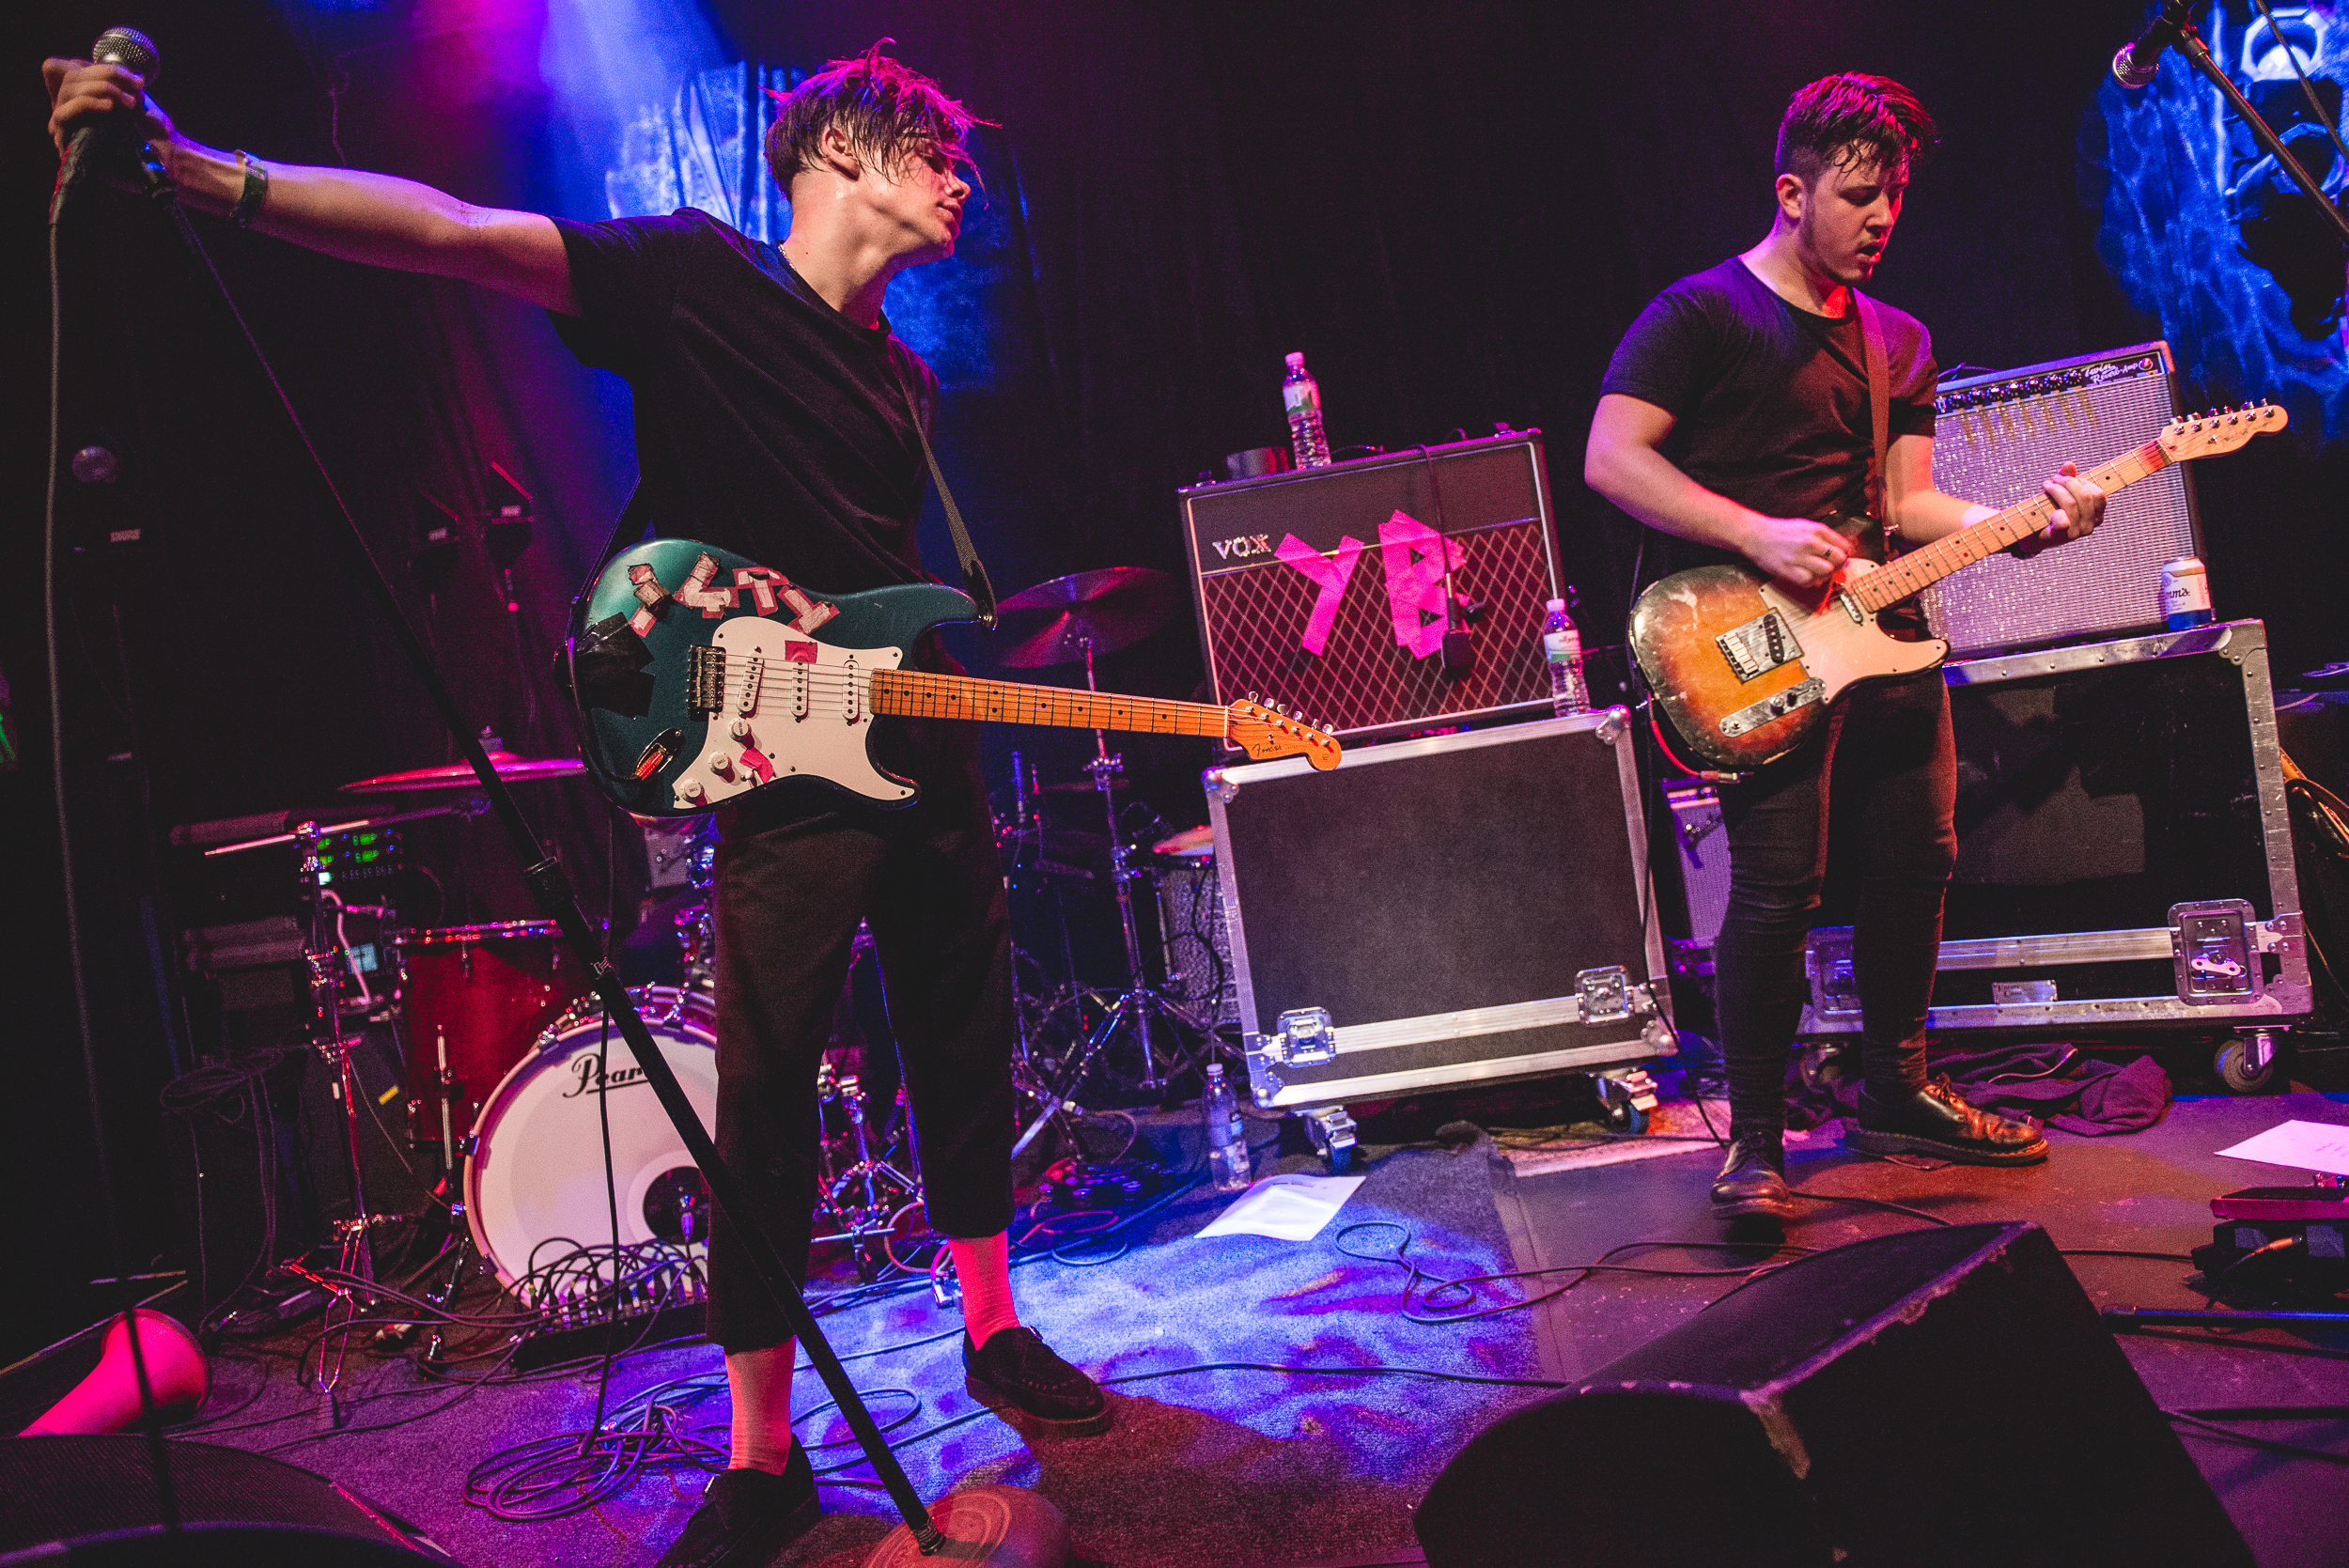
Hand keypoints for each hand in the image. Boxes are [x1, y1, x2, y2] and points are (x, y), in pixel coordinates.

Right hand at [44, 56, 174, 170]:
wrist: (168, 157)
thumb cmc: (153, 129)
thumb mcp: (135, 96)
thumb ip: (114, 80)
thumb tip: (100, 69)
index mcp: (89, 96)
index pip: (75, 69)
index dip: (99, 69)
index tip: (134, 80)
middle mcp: (77, 110)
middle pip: (70, 78)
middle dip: (104, 77)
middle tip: (134, 90)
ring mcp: (71, 126)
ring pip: (67, 92)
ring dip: (99, 89)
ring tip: (127, 102)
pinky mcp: (69, 142)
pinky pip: (63, 116)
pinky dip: (86, 104)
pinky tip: (109, 107)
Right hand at [1745, 516, 1851, 588]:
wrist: (1755, 535)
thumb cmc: (1779, 532)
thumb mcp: (1805, 526)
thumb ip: (1823, 538)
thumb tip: (1839, 552)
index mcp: (1818, 530)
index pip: (1845, 547)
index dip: (1844, 556)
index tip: (1837, 560)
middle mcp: (1811, 542)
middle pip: (1840, 560)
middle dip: (1837, 567)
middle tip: (1828, 568)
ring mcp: (1801, 556)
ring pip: (1827, 571)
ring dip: (1823, 575)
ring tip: (1815, 573)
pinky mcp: (1790, 569)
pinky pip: (1809, 581)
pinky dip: (1809, 582)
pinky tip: (1803, 576)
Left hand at [2008, 463, 2106, 558]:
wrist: (2032, 533)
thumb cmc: (2049, 511)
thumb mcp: (2061, 492)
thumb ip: (2068, 478)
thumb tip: (2069, 464)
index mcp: (2096, 515)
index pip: (2099, 494)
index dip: (2082, 482)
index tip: (2066, 478)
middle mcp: (2090, 525)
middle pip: (2085, 496)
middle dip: (2067, 482)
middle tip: (2053, 480)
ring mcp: (2076, 533)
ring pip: (2071, 504)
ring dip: (2057, 490)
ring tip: (2047, 486)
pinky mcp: (2060, 537)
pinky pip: (2063, 522)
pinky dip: (2055, 512)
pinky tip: (2050, 508)